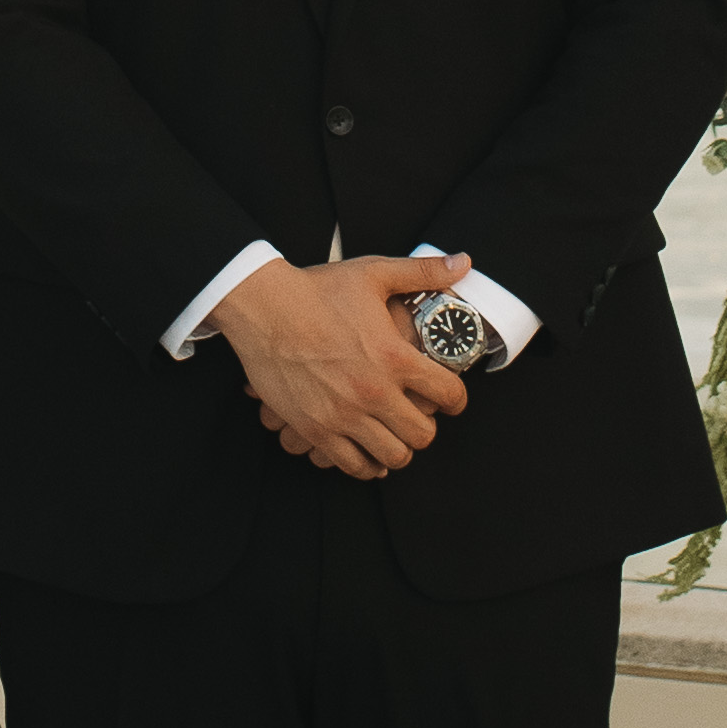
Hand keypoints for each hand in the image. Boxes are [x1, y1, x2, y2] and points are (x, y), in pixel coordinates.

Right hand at [212, 253, 473, 480]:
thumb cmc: (318, 290)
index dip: (457, 400)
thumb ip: (423, 272)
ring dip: (398, 449)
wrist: (263, 308)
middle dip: (426, 428)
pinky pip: (352, 465)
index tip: (450, 400)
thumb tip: (463, 262)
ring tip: (394, 437)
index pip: (448, 393)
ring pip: (393, 456)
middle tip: (418, 418)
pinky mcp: (316, 429)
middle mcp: (374, 391)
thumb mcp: (375, 273)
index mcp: (395, 356)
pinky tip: (367, 454)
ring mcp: (344, 414)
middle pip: (423, 435)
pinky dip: (365, 465)